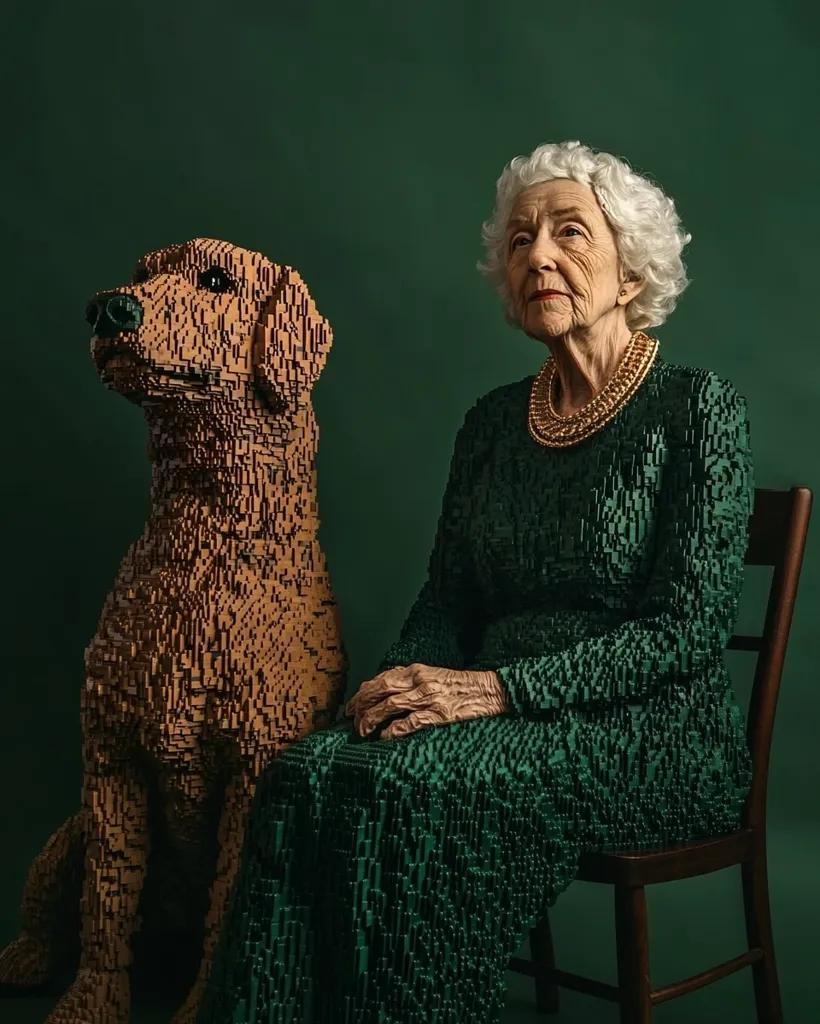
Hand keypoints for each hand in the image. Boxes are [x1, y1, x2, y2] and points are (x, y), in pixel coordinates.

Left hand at [345, 663, 509, 739]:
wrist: (490, 691)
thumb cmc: (461, 686)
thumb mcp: (433, 675)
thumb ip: (410, 680)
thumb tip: (385, 688)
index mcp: (417, 670)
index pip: (381, 679)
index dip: (362, 692)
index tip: (351, 705)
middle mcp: (420, 682)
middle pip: (380, 690)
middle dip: (361, 705)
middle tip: (351, 719)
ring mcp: (429, 698)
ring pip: (390, 705)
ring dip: (371, 719)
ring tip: (362, 731)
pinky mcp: (439, 715)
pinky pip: (410, 723)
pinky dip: (393, 730)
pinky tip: (384, 737)